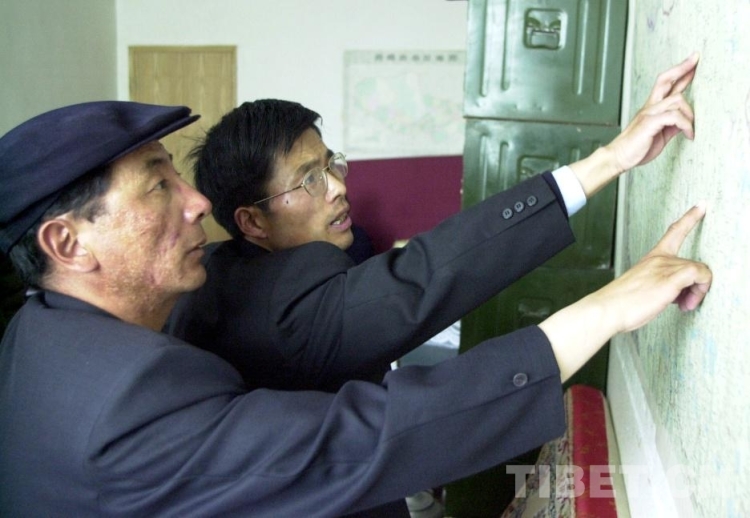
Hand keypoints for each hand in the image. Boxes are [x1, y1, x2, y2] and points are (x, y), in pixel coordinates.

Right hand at [591, 203, 711, 332]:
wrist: (607, 309)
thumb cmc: (621, 304)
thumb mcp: (642, 288)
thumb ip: (658, 285)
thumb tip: (675, 296)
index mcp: (652, 258)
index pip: (673, 233)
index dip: (689, 218)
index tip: (701, 205)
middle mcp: (659, 259)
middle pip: (692, 263)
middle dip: (696, 285)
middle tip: (685, 303)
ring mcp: (664, 267)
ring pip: (699, 270)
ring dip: (698, 291)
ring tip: (684, 306)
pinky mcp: (670, 278)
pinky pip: (700, 274)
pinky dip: (702, 287)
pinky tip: (689, 301)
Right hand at [606, 52, 698, 171]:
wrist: (619, 157)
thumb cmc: (637, 148)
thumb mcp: (660, 134)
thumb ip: (673, 124)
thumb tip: (687, 121)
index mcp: (652, 107)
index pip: (666, 83)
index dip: (680, 71)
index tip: (693, 60)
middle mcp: (650, 106)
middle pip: (665, 80)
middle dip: (683, 68)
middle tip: (696, 60)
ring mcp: (649, 113)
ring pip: (677, 100)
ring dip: (690, 115)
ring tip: (692, 129)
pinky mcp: (650, 122)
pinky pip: (675, 116)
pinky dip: (686, 125)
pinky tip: (688, 135)